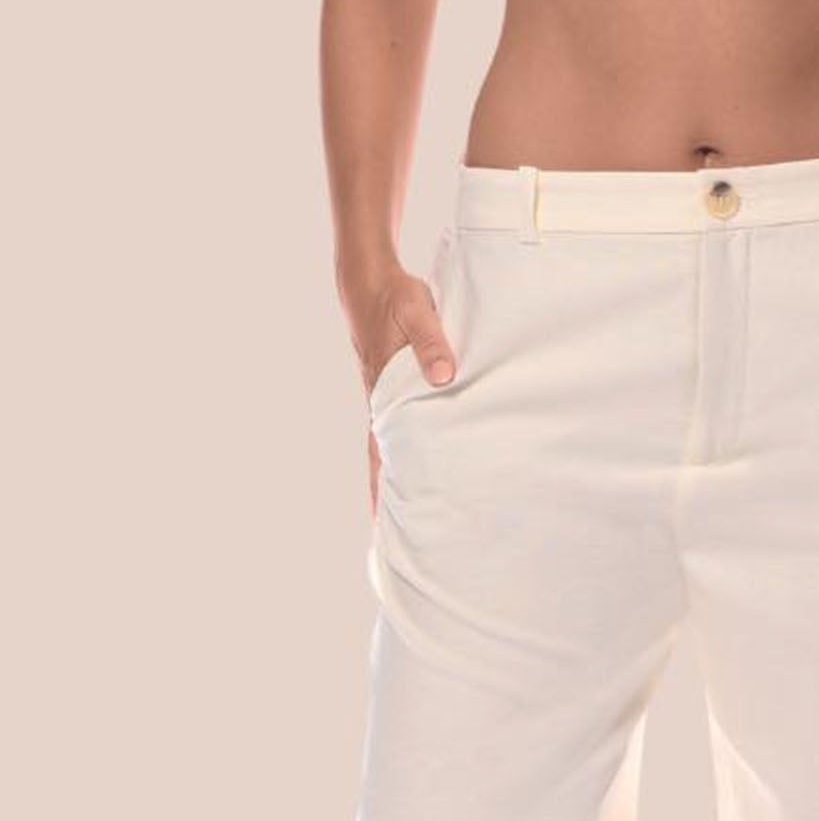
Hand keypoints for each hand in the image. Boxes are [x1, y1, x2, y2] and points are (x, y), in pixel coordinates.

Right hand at [355, 265, 456, 521]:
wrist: (372, 282)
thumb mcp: (417, 313)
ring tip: (410, 510)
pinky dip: (407, 447)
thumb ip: (431, 343)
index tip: (382, 527)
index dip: (381, 491)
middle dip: (386, 498)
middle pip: (382, 461)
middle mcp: (381, 403)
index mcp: (383, 395)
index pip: (381, 455)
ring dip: (398, 475)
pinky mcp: (395, 384)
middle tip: (395, 538)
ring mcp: (386, 396)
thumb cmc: (396, 299)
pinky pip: (402, 424)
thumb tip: (444, 377)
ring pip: (393, 446)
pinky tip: (422, 457)